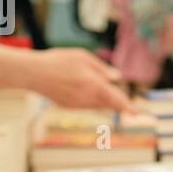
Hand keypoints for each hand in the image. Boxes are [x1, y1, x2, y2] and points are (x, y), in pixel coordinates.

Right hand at [0, 45, 129, 110]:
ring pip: (98, 104)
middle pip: (110, 103)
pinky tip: (75, 84)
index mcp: (96, 86)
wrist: (33, 74)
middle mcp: (89, 99)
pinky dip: (88, 97)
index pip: (118, 99)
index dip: (130, 107)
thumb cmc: (59, 61)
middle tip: (116, 91)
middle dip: (116, 99)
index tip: (139, 113)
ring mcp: (78, 105)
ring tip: (85, 80)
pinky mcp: (69, 107)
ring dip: (101, 97)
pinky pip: (86, 104)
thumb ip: (102, 69)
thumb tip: (116, 77)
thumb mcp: (83, 57)